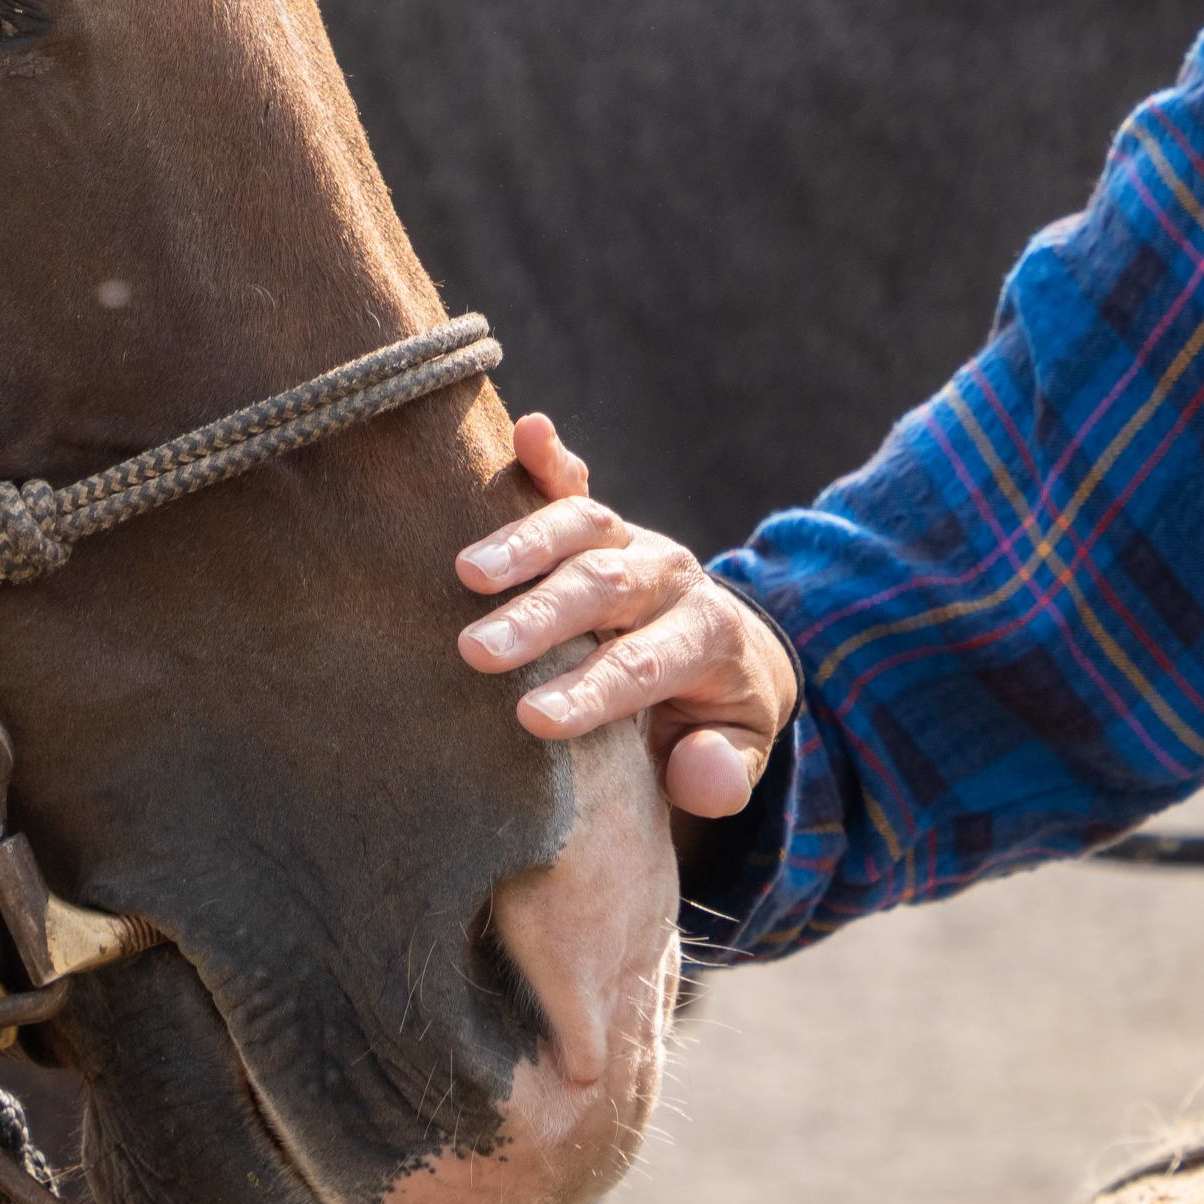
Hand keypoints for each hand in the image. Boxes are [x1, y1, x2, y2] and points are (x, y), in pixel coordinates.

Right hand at [455, 416, 800, 819]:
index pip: (645, 665)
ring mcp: (632, 541)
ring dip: (525, 544)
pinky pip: (576, 483)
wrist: (730, 647)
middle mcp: (670, 577)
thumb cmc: (714, 713)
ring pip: (582, 529)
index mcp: (706, 637)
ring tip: (467, 572)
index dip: (594, 692)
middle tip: (477, 651)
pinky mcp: (601, 521)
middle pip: (605, 590)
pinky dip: (552, 456)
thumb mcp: (736, 749)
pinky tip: (527, 430)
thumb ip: (724, 771)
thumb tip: (701, 774)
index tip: (534, 720)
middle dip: (541, 620)